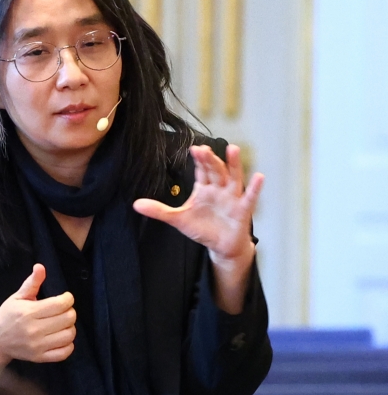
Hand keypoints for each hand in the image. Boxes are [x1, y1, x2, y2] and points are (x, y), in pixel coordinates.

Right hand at [0, 264, 76, 366]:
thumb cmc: (7, 316)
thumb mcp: (17, 297)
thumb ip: (32, 283)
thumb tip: (41, 267)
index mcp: (29, 312)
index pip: (60, 304)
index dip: (68, 298)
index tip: (65, 298)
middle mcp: (34, 330)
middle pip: (68, 319)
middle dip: (70, 311)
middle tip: (63, 311)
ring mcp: (38, 346)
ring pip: (69, 335)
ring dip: (70, 327)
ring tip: (62, 324)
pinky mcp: (39, 358)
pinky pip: (64, 353)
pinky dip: (68, 345)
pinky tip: (61, 338)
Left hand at [133, 145, 263, 312]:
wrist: (221, 246)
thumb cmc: (202, 228)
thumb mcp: (178, 219)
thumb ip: (159, 211)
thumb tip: (135, 204)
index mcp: (205, 187)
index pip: (202, 169)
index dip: (199, 159)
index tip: (194, 148)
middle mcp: (220, 188)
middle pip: (215, 170)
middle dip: (210, 160)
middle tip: (203, 149)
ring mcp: (232, 197)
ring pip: (234, 177)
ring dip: (234, 164)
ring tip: (234, 149)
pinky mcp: (242, 210)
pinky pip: (249, 197)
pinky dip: (254, 188)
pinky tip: (258, 177)